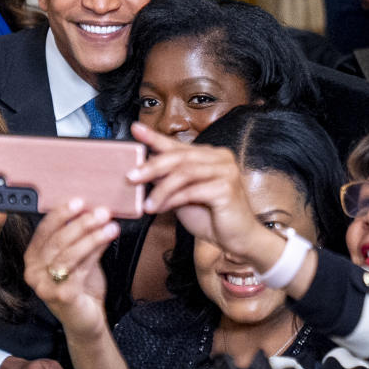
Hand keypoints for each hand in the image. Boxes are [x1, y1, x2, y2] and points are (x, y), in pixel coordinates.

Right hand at [23, 200, 118, 340]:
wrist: (86, 320)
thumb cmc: (80, 287)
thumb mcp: (79, 258)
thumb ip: (80, 238)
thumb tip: (91, 211)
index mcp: (33, 258)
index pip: (43, 231)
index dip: (60, 214)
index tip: (78, 201)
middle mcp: (33, 272)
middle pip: (56, 241)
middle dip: (80, 224)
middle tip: (101, 212)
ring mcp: (45, 286)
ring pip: (68, 254)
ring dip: (91, 236)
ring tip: (109, 225)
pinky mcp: (62, 296)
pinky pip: (80, 268)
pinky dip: (96, 251)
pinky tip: (108, 240)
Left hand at [127, 123, 278, 266]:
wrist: (238, 239)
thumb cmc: (211, 217)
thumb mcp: (183, 196)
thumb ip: (168, 181)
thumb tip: (142, 170)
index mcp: (209, 155)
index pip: (177, 145)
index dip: (155, 137)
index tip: (135, 129)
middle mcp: (220, 157)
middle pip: (179, 156)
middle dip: (152, 166)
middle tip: (131, 177)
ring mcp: (226, 170)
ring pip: (184, 172)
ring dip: (161, 189)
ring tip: (146, 204)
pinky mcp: (227, 188)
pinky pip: (192, 190)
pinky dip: (173, 200)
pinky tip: (161, 209)